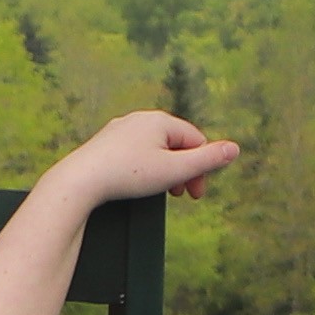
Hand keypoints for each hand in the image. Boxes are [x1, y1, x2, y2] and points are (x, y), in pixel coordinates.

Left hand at [48, 110, 248, 208]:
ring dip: (165, 171)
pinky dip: (144, 168)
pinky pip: (136, 152)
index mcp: (160, 120)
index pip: (195, 140)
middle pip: (176, 144)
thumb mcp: (174, 170)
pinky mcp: (106, 143)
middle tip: (182, 196)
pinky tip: (138, 183)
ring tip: (161, 191)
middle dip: (183, 170)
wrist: (80, 181)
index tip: (195, 195)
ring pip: (155, 149)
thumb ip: (207, 161)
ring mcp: (121, 129)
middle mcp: (140, 118)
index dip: (201, 168)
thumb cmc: (128, 174)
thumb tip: (235, 149)